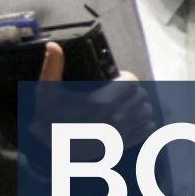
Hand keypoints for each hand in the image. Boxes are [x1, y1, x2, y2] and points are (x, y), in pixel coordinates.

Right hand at [28, 43, 148, 144]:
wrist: (50, 151)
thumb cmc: (49, 118)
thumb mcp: (47, 92)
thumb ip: (52, 67)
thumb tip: (52, 44)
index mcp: (102, 103)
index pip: (132, 82)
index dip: (124, 78)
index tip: (113, 80)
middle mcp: (116, 119)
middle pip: (140, 95)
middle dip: (131, 90)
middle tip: (116, 91)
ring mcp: (122, 134)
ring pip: (146, 111)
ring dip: (138, 105)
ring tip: (122, 103)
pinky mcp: (124, 145)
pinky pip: (148, 128)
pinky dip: (142, 122)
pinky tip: (129, 118)